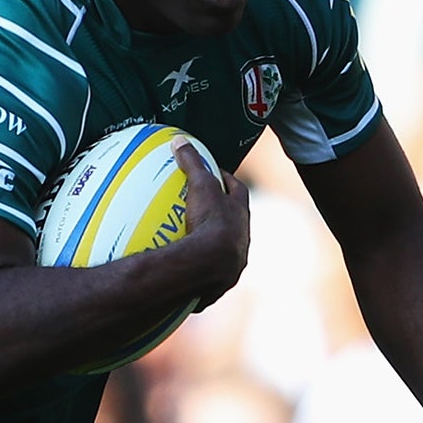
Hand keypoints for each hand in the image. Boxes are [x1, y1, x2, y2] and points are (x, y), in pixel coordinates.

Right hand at [174, 140, 249, 306]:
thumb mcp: (201, 187)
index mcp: (240, 214)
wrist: (211, 265)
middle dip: (225, 214)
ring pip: (227, 249)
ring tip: (197, 241)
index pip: (238, 191)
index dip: (227, 182)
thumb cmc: (210, 221)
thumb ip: (192, 163)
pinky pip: (210, 274)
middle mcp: (242, 238)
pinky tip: (186, 272)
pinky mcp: (219, 282)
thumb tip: (180, 140)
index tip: (216, 176)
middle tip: (208, 207)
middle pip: (236, 221)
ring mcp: (233, 262)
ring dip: (216, 244)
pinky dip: (201, 270)